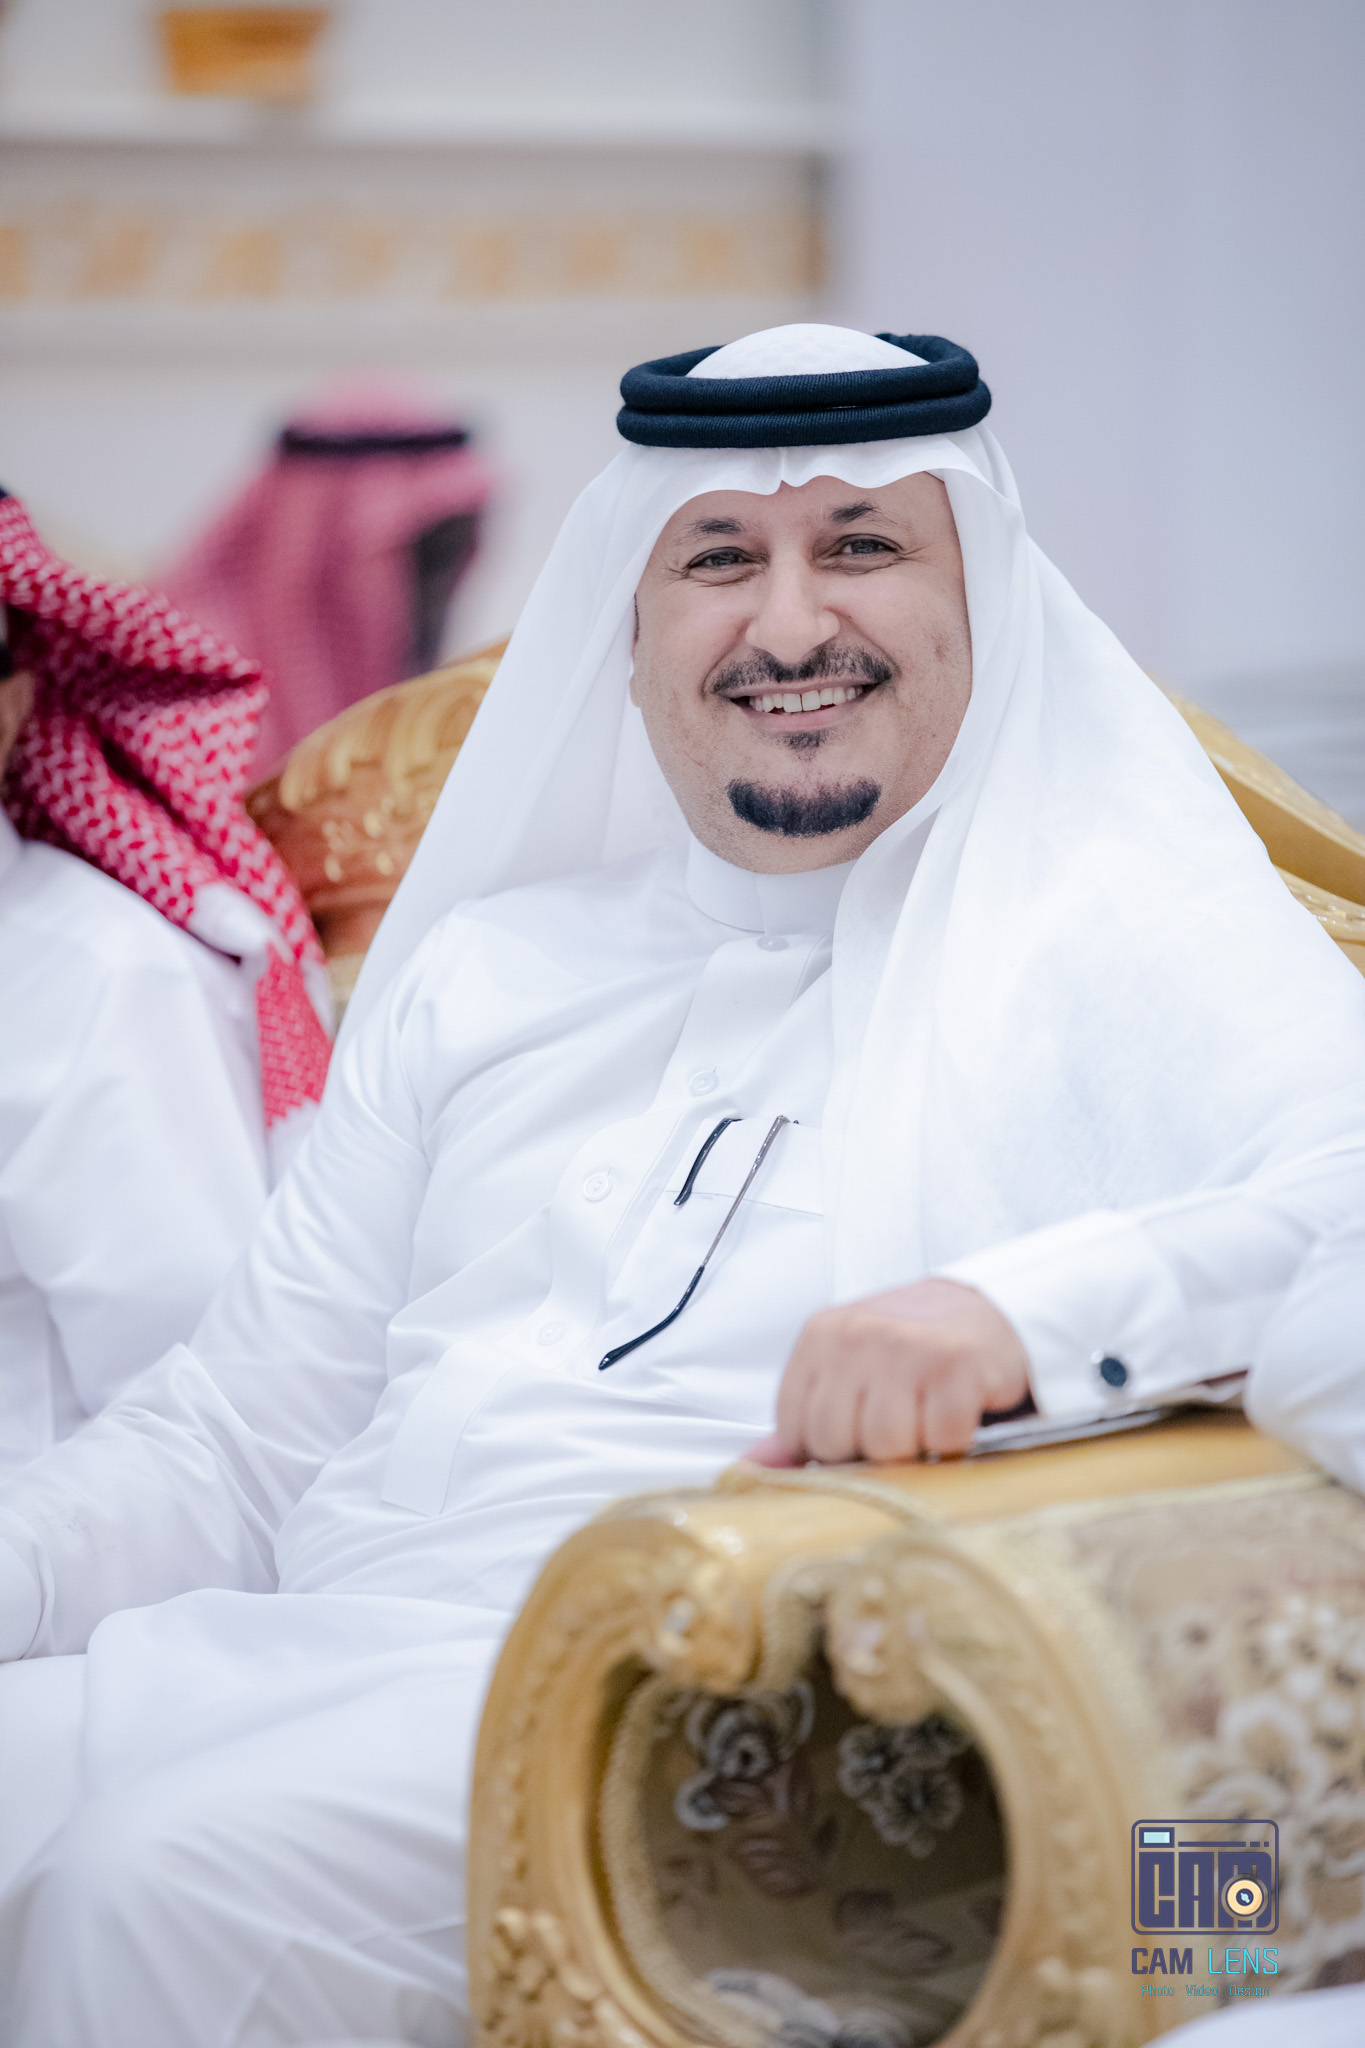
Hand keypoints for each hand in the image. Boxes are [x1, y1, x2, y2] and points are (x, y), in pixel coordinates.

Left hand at [751, 1278, 1029, 1466]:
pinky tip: (957, 1415)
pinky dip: (953, 1441)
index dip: (827, 1450)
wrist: (988, 1311)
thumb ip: (803, 1416)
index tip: (858, 1435)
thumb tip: (750, 1470)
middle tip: (898, 1427)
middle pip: (836, 1443)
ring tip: (926, 1420)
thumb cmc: (910, 1351)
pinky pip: (941, 1438)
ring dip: (913, 1449)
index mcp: (820, 1336)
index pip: (795, 1430)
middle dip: (869, 1452)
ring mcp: (906, 1347)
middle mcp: (857, 1335)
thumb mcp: (847, 1369)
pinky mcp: (955, 1365)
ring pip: (886, 1445)